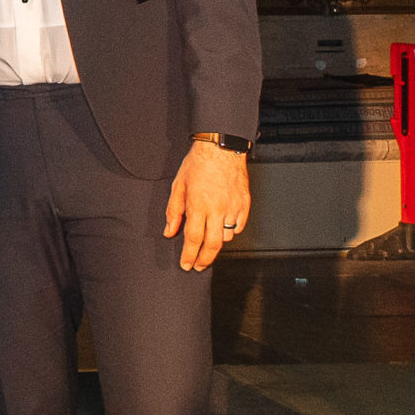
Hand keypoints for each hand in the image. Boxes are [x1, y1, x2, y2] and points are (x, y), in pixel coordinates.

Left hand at [163, 140, 250, 271]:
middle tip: (199, 266)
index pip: (193, 239)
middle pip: (213, 245)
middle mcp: (218, 209)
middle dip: (204, 259)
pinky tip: (223, 228)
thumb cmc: (198, 164)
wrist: (221, 148)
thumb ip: (173, 211)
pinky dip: (231, 230)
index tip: (186, 264)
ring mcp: (233, 207)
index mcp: (199, 205)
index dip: (189, 255)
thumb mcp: (178, 186)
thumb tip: (169, 231)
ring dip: (217, 243)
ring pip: (227, 236)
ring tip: (208, 242)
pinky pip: (239, 225)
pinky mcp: (245, 203)